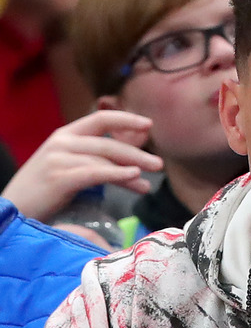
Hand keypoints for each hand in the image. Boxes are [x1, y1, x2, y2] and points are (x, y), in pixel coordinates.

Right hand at [2, 110, 163, 220]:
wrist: (14, 209)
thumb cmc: (45, 191)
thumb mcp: (71, 167)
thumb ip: (98, 159)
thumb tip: (136, 160)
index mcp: (66, 135)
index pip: (100, 118)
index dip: (126, 119)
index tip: (149, 125)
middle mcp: (62, 142)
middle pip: (109, 143)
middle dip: (137, 153)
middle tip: (159, 164)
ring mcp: (59, 158)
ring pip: (105, 159)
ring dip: (131, 170)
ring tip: (149, 183)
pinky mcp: (59, 177)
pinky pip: (95, 173)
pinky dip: (117, 174)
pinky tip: (134, 178)